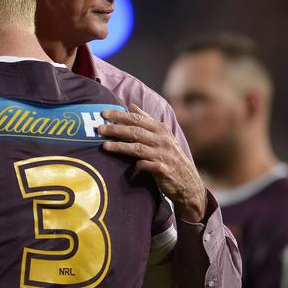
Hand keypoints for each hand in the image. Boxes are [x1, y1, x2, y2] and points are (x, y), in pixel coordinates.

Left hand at [99, 104, 206, 221]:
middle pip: (136, 132)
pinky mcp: (164, 171)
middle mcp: (163, 140)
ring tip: (104, 145)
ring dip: (121, 146)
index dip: (120, 115)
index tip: (103, 113)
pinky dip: (140, 165)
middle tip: (99, 129)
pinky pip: (149, 166)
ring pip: (139, 148)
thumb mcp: (162, 135)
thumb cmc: (169, 155)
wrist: (188, 182)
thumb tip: (131, 105)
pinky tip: (131, 165)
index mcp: (161, 129)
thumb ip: (147, 120)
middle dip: (116, 129)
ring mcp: (164, 155)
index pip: (138, 119)